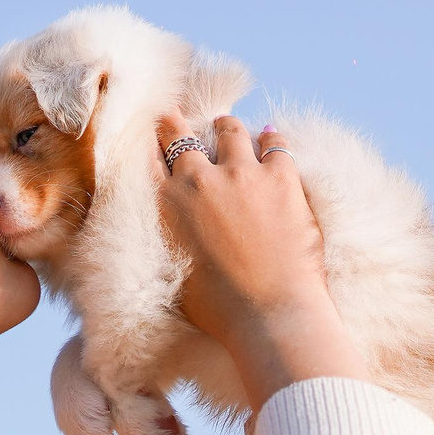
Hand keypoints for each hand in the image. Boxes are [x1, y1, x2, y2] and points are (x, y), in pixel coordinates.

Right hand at [156, 113, 366, 410]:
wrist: (270, 315)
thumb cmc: (219, 310)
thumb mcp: (174, 275)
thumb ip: (169, 244)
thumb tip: (170, 237)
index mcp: (168, 204)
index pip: (152, 159)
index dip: (152, 143)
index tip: (153, 133)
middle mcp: (199, 179)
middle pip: (183, 136)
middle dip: (179, 126)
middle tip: (178, 119)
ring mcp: (242, 174)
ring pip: (230, 131)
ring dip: (225, 129)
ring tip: (225, 127)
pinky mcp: (281, 177)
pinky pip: (275, 144)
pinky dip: (270, 139)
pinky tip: (270, 136)